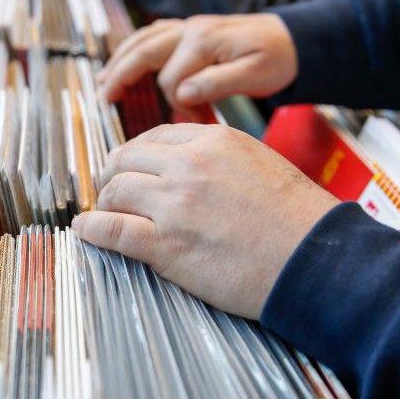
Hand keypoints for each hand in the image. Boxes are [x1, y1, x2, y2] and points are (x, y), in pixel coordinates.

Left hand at [71, 124, 337, 318]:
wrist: (315, 260)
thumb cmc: (298, 220)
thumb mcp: (259, 164)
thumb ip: (220, 159)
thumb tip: (190, 166)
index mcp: (213, 142)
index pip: (154, 138)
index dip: (135, 155)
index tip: (129, 168)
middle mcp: (188, 166)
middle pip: (125, 160)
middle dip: (113, 176)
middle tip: (110, 191)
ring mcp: (174, 204)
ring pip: (114, 191)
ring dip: (103, 203)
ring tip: (102, 214)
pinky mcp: (165, 245)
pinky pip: (111, 230)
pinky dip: (91, 230)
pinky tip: (84, 231)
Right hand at [98, 14, 298, 119]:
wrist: (293, 39)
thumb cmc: (277, 59)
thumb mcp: (256, 74)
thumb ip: (218, 83)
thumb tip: (183, 94)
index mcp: (205, 41)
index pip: (172, 78)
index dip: (176, 105)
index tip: (191, 123)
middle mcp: (191, 30)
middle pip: (145, 52)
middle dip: (122, 75)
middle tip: (105, 98)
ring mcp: (188, 28)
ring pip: (144, 40)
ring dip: (121, 60)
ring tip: (103, 82)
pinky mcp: (190, 31)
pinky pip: (153, 35)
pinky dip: (134, 48)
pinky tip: (123, 61)